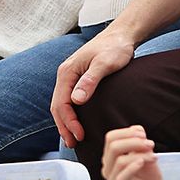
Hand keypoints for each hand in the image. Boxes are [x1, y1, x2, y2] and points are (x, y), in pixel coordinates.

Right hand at [52, 27, 137, 145]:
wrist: (122, 36)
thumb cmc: (115, 47)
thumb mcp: (105, 63)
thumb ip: (90, 80)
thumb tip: (76, 100)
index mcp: (67, 72)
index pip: (61, 103)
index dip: (69, 122)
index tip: (80, 135)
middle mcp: (65, 75)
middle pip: (58, 106)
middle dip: (64, 127)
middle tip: (74, 144)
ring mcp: (71, 77)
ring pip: (62, 104)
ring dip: (66, 123)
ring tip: (74, 139)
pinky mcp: (79, 79)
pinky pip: (69, 100)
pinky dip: (72, 115)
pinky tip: (78, 124)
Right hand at [101, 125, 168, 179]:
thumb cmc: (149, 178)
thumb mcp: (146, 154)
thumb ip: (140, 142)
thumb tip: (137, 129)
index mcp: (111, 158)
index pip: (111, 138)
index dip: (127, 132)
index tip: (144, 135)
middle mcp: (108, 169)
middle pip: (113, 146)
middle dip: (134, 141)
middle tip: (150, 144)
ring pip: (118, 160)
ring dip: (139, 154)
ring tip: (154, 156)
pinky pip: (121, 178)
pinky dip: (133, 167)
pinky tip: (143, 163)